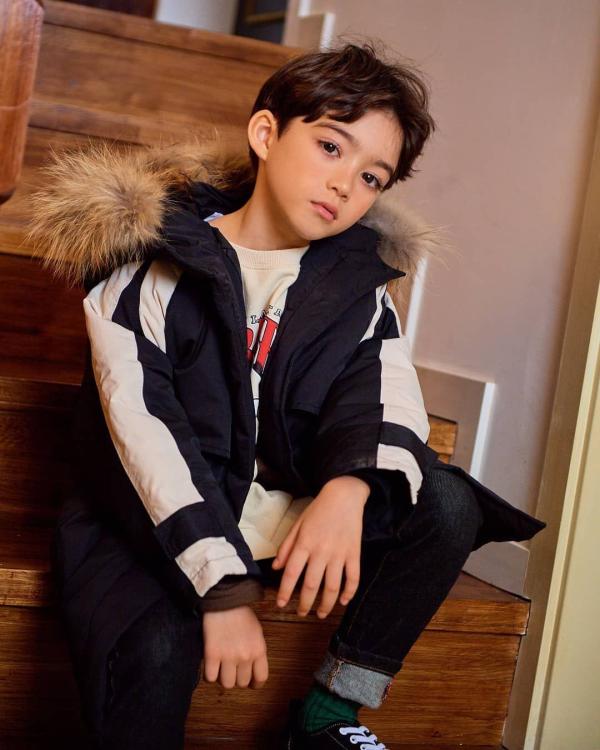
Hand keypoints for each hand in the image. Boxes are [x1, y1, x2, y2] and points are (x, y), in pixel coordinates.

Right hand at [202, 604, 267, 688]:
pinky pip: (210, 677)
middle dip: (238, 678)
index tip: (250, 682)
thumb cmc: (240, 613)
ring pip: (227, 684)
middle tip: (233, 670)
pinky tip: (211, 665)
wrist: (223, 600)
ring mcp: (228, 656)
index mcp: (259, 649)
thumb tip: (253, 667)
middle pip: (242, 683)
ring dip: (223, 678)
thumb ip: (256, 650)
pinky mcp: (212, 655)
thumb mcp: (256, 631)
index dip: (255, 683)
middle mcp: (245, 655)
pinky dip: (210, 674)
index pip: (261, 678)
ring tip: (221, 668)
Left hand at [271, 475, 368, 618]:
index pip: (291, 573)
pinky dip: (349, 592)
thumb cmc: (318, 509)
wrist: (344, 496)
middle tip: (301, 613)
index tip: (281, 604)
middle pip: (311, 585)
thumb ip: (286, 547)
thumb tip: (276, 568)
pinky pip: (353, 578)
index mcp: (305, 543)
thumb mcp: (297, 524)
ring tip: (320, 613)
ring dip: (326, 604)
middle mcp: (321, 551)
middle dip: (305, 604)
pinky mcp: (354, 553)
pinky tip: (343, 601)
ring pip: (332, 587)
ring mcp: (340, 553)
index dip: (285, 592)